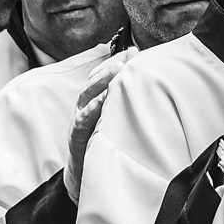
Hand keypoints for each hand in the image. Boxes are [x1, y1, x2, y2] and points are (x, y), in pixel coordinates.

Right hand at [64, 50, 131, 199]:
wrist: (85, 173)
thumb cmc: (102, 142)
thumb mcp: (115, 118)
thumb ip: (126, 101)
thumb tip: (147, 84)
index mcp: (93, 99)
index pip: (103, 73)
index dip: (117, 60)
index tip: (134, 51)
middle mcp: (84, 105)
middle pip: (95, 79)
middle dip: (111, 65)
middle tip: (128, 57)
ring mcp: (78, 118)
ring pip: (87, 93)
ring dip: (102, 80)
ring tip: (117, 69)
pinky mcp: (76, 135)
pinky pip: (83, 118)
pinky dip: (93, 107)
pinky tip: (104, 98)